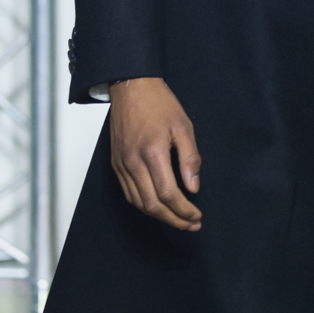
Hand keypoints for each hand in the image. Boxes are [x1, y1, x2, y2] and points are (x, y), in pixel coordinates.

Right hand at [109, 78, 201, 231]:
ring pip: (139, 203)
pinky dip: (144, 206)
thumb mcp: (183, 127)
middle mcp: (133, 162)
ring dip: (160, 216)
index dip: (184, 210)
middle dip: (174, 219)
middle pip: (153, 204)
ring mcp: (122, 165)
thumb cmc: (159, 104)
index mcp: (152, 152)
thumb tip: (193, 188)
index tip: (197, 215)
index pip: (168, 193)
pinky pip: (129, 194)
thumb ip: (190, 159)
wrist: (131, 88)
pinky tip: (159, 208)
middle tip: (191, 224)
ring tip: (179, 220)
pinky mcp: (116, 164)